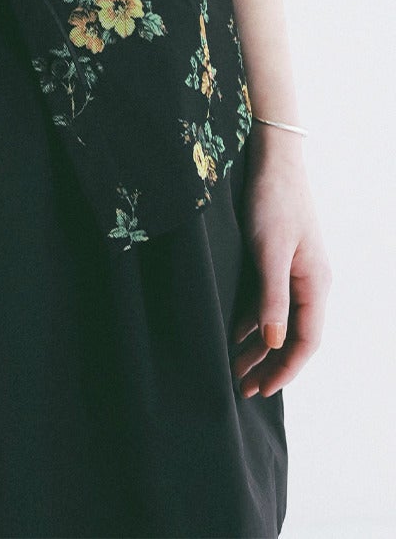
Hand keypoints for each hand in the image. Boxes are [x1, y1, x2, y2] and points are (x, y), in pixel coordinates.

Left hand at [230, 130, 331, 399]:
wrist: (270, 157)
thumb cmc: (273, 200)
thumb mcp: (270, 250)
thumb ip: (272, 297)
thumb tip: (273, 341)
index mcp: (315, 283)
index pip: (306, 340)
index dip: (285, 368)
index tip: (262, 390)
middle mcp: (309, 282)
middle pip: (292, 336)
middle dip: (269, 364)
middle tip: (242, 389)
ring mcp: (293, 272)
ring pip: (277, 321)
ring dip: (257, 346)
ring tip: (233, 369)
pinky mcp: (275, 260)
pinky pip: (266, 302)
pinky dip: (250, 321)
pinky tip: (232, 334)